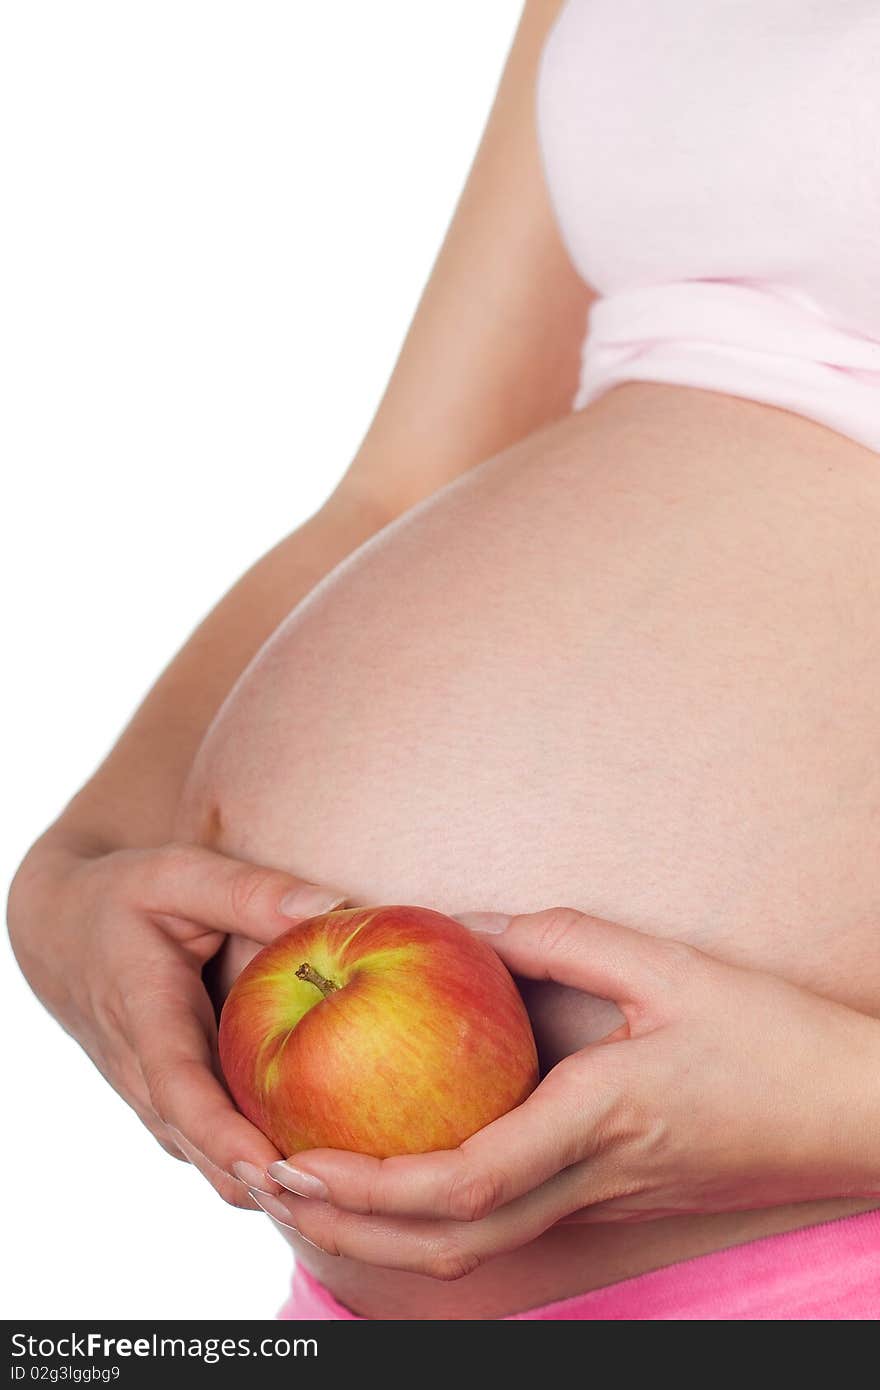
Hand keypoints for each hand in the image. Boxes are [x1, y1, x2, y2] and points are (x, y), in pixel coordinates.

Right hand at [8, 838, 344, 1206]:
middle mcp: (143, 1070)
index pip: (178, 1089)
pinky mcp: (168, 1102)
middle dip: (259, 1184)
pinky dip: (254, 1165)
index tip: (271, 1167)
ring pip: (203, 1160)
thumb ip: (251, 891)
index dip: (222, 1134)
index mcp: (145, 1014)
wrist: (60, 931)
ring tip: (334, 1198)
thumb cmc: (124, 897)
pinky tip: (315, 1167)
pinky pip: (209, 1146)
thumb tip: (335, 910)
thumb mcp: (179, 874)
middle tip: (332, 1199)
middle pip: (197, 1148)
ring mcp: (151, 1095)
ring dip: (259, 1186)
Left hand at [262, 907, 879, 1277]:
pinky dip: (437, 1214)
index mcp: (602, 1119)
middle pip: (454, 1241)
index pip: (470, 1180)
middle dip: (353, 1228)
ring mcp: (603, 1202)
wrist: (854, 1115)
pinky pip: (510, 1223)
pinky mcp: (612, 1200)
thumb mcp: (667, 966)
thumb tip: (464, 922)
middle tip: (272, 1187)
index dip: (377, 1183)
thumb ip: (558, 939)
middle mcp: (593, 1179)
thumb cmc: (771, 1037)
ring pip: (478, 1249)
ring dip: (386, 1232)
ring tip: (316, 1189)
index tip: (302, 1158)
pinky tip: (401, 1172)